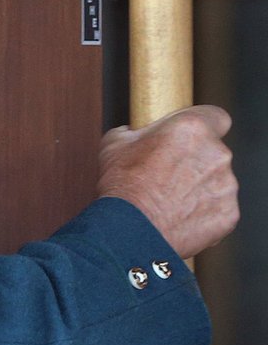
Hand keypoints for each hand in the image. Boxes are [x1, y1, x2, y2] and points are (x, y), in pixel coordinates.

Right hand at [98, 105, 239, 259]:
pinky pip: (218, 207)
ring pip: (217, 180)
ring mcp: (227, 186)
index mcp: (192, 128)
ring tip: (169, 199)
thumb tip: (138, 134)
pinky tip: (177, 215)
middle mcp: (217, 154)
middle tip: (166, 172)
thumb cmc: (121, 183)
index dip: (203, 124)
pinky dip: (202, 211)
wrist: (130, 229)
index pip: (216, 116)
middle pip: (214, 151)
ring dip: (198, 186)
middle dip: (195, 160)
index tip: (190, 135)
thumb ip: (138, 131)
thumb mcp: (115, 142)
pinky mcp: (229, 214)